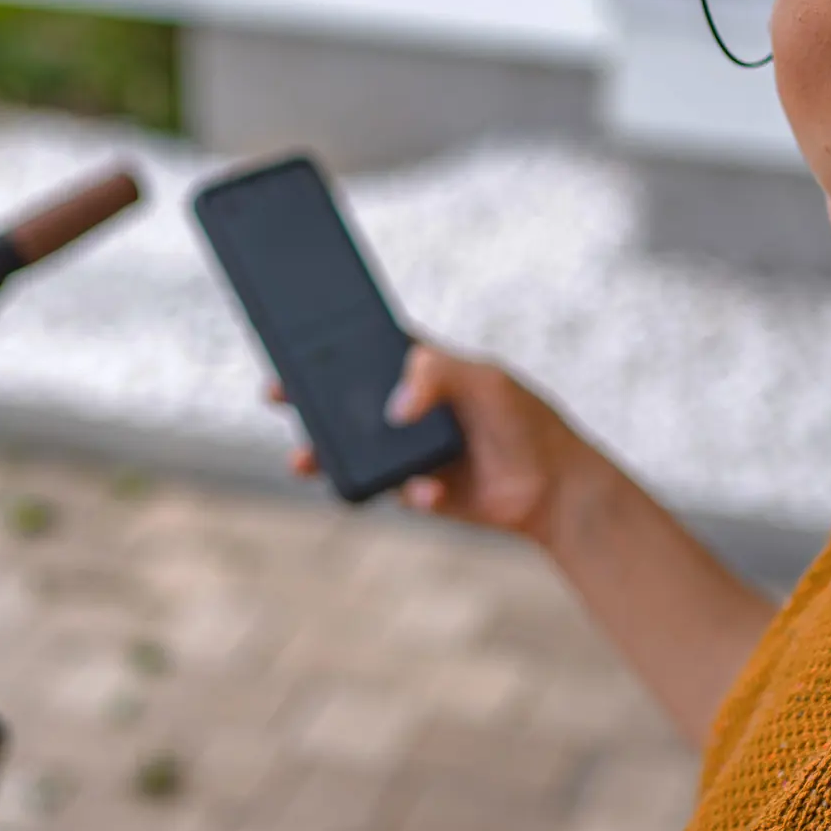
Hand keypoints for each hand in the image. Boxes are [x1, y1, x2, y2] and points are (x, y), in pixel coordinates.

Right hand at [272, 343, 613, 545]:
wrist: (555, 488)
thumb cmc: (524, 421)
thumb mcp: (485, 380)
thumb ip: (438, 375)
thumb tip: (394, 409)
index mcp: (422, 369)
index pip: (364, 349)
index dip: (326, 344)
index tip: (289, 339)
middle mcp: (409, 408)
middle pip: (344, 400)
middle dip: (306, 399)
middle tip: (275, 393)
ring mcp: (408, 450)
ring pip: (352, 450)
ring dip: (323, 454)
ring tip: (303, 459)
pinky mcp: (417, 490)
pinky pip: (390, 491)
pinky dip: (405, 490)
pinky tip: (428, 490)